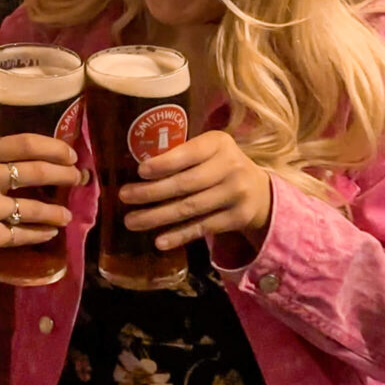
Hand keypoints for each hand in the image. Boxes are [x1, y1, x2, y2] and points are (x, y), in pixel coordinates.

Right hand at [0, 133, 81, 281]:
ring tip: (67, 215)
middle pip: (34, 171)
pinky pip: (23, 233)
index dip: (52, 147)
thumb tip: (26, 163)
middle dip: (63, 174)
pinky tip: (48, 233)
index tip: (69, 152)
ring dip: (56, 211)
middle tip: (78, 178)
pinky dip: (40, 233)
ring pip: (33, 207)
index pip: (22, 143)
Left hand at [120, 130, 271, 250]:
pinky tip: (159, 241)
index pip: (188, 153)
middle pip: (185, 184)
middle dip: (151, 192)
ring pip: (190, 208)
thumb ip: (181, 154)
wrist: (259, 190)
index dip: (164, 163)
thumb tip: (136, 170)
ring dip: (157, 216)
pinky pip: (203, 228)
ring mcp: (237, 193)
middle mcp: (231, 166)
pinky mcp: (238, 218)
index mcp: (218, 143)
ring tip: (131, 221)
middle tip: (124, 196)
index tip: (139, 171)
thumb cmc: (218, 165)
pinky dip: (179, 235)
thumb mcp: (207, 150)